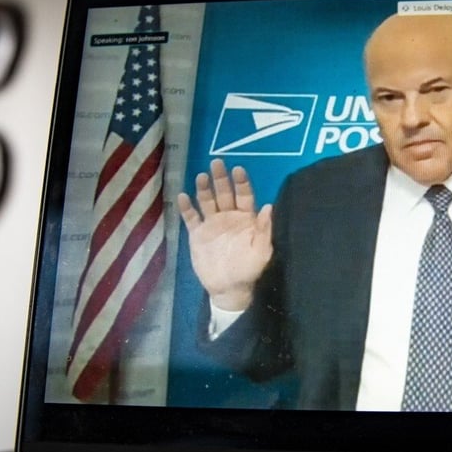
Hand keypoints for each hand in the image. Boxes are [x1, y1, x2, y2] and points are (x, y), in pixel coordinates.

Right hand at [177, 160, 272, 310]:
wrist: (228, 288)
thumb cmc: (248, 270)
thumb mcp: (261, 251)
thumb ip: (264, 229)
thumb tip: (269, 206)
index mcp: (246, 218)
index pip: (244, 195)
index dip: (241, 182)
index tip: (238, 169)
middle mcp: (228, 216)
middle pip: (224, 193)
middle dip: (220, 178)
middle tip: (216, 162)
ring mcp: (212, 224)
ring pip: (207, 201)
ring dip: (204, 189)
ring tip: (201, 176)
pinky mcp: (197, 234)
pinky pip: (191, 217)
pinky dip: (186, 207)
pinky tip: (182, 196)